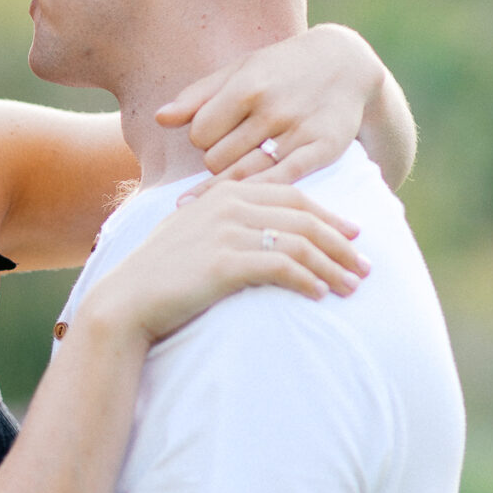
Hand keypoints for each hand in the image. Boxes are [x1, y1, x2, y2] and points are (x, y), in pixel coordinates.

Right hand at [83, 170, 366, 350]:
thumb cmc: (159, 276)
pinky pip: (281, 267)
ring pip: (299, 243)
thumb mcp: (193, 236)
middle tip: (366, 266)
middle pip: (304, 217)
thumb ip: (226, 224)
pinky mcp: (225, 262)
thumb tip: (261, 237)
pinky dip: (307, 280)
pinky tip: (322, 295)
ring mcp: (228, 231)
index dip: (329, 216)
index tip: (354, 235)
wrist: (126, 301)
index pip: (294, 196)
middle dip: (341, 243)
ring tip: (353, 287)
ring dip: (333, 266)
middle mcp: (230, 204)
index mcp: (227, 192)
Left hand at [154, 26, 384, 184]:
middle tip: (233, 152)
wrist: (346, 65)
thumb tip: (160, 119)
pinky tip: (247, 201)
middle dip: (218, 160)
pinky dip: (259, 193)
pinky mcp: (320, 151)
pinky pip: (279, 183)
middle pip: (217, 159)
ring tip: (239, 171)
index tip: (215, 136)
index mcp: (246, 85)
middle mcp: (270, 109)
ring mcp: (297, 131)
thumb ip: (198, 96)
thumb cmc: (281, 69)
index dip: (202, 138)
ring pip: (243, 176)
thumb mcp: (240, 70)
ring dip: (235, 179)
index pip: (199, 133)